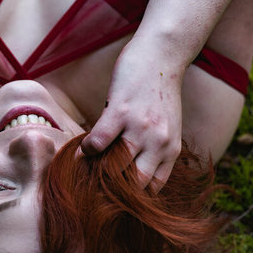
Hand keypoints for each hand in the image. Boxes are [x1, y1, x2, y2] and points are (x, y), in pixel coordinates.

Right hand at [81, 39, 182, 190]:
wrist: (162, 55)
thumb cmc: (159, 92)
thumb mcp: (166, 127)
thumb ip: (152, 149)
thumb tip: (125, 170)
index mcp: (171, 149)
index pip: (153, 188)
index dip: (132, 197)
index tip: (116, 197)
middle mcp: (158, 143)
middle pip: (134, 184)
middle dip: (113, 191)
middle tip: (96, 190)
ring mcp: (139, 128)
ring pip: (114, 166)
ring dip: (96, 171)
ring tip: (85, 172)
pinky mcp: (120, 112)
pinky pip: (98, 142)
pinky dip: (86, 150)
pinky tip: (81, 149)